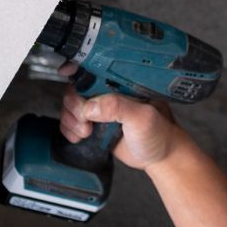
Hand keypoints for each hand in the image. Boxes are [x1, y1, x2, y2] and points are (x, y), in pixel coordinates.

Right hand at [57, 63, 182, 170]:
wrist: (159, 157)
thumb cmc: (159, 133)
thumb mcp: (142, 117)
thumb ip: (118, 107)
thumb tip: (90, 107)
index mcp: (122, 83)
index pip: (95, 68)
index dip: (77, 68)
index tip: (66, 72)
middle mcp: (109, 93)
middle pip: (77, 88)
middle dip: (75, 105)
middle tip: (85, 121)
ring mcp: (101, 109)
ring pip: (72, 106)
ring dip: (71, 120)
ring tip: (85, 132)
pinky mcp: (95, 125)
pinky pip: (72, 122)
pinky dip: (69, 129)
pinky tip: (79, 137)